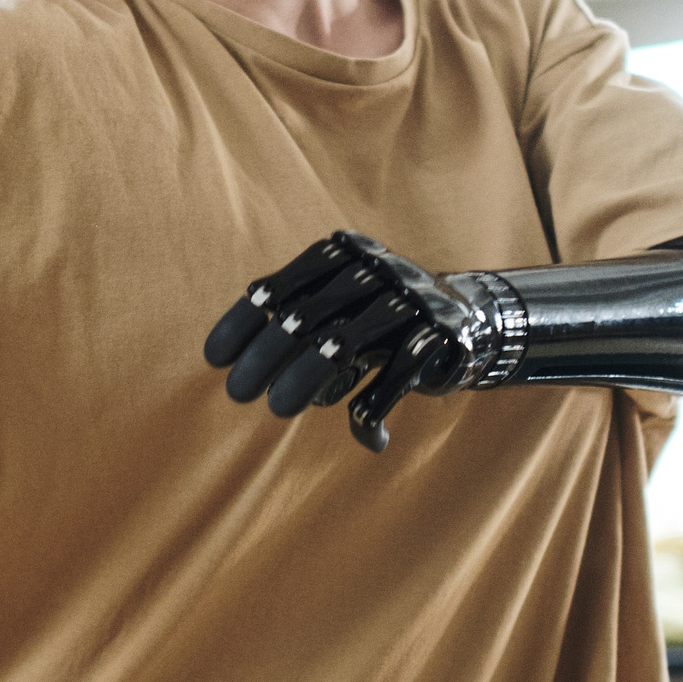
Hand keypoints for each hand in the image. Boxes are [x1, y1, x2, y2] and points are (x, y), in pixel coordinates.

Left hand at [202, 231, 490, 453]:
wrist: (468, 321)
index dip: (244, 321)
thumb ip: (288, 324)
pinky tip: (363, 427)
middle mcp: (376, 268)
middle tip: (238, 394)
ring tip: (279, 409)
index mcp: (343, 254)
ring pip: (347, 343)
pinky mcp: (444, 332)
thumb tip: (225, 359)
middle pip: (307, 316)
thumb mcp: (334, 314)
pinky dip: (375, 402)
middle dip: (266, 357)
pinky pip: (399, 372)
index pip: (282, 286)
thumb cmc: (377, 325)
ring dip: (307, 380)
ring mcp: (412, 299)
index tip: (214, 359)